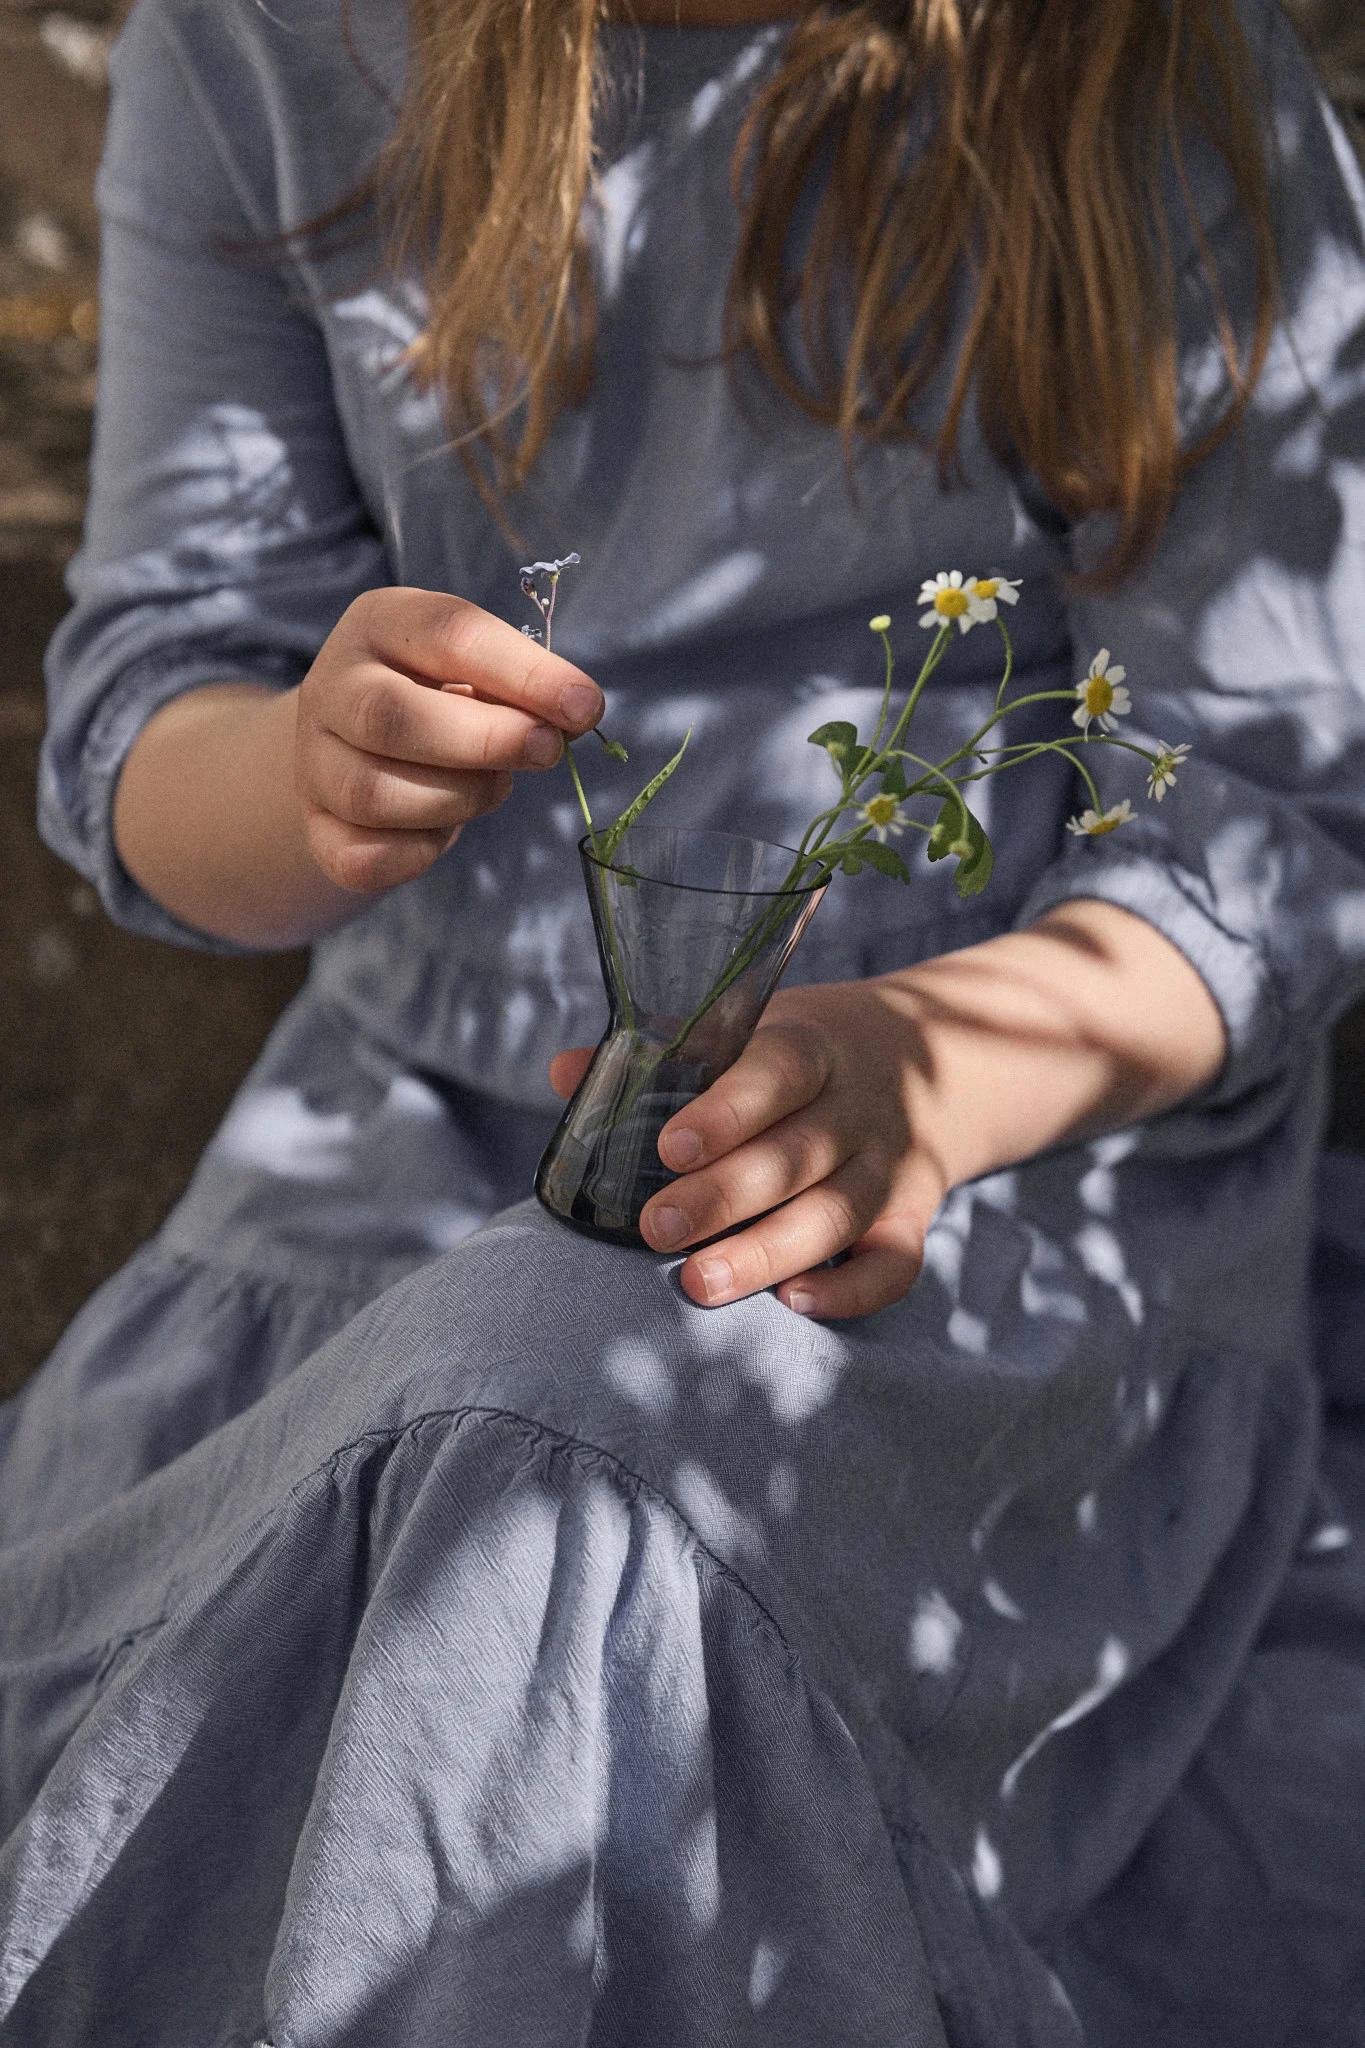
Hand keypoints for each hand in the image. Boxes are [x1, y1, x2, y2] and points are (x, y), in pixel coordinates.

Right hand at [296, 587, 604, 892]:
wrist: (356, 745)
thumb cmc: (437, 697)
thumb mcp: (475, 669)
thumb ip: (520, 687)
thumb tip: (576, 713)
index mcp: (378, 624)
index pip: (448, 635)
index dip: (524, 673)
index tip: (585, 707)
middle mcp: (330, 686)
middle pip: (389, 717)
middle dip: (485, 741)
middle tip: (547, 751)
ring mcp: (313, 761)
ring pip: (373, 794)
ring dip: (458, 799)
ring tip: (494, 785)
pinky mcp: (317, 829)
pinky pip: (364, 857)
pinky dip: (421, 853)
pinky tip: (445, 828)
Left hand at [551, 978, 951, 1319]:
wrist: (936, 1060)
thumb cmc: (803, 1056)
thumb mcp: (750, 1030)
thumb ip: (664, 1056)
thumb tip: (564, 1072)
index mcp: (812, 1048)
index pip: (779, 1072)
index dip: (729, 1110)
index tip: (671, 1145)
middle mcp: (858, 1107)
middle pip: (799, 1154)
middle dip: (727, 1196)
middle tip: (658, 1229)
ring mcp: (890, 1164)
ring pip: (838, 1213)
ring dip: (770, 1252)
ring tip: (700, 1284)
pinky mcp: (911, 1215)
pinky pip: (896, 1262)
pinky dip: (853, 1290)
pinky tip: (794, 1304)